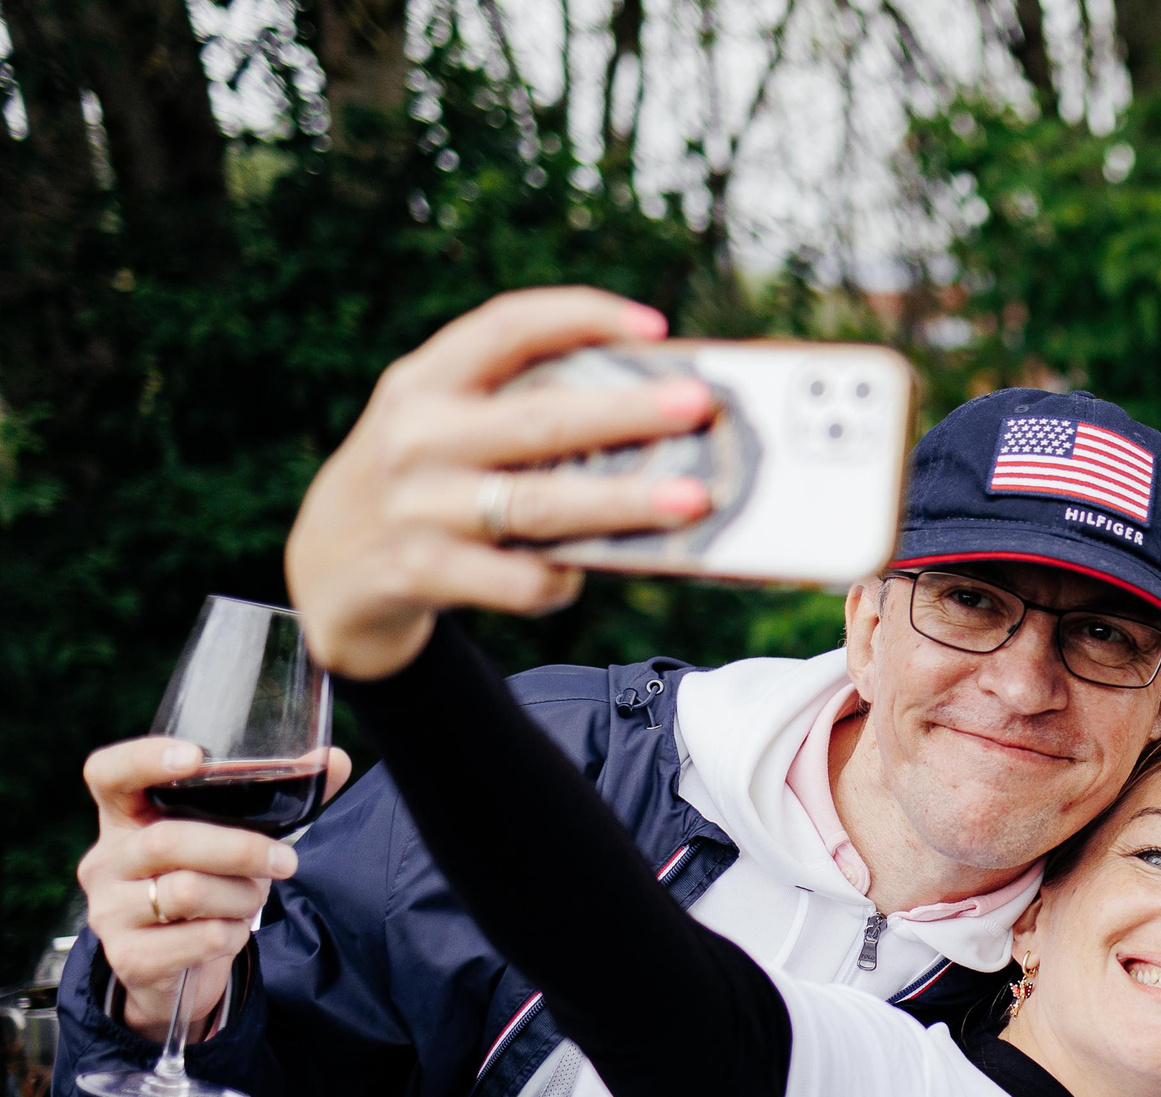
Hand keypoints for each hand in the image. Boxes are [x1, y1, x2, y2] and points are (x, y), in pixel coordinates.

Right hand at [77, 737, 354, 1035]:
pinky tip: (229, 934)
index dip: (144, 759)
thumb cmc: (210, 887)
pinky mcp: (129, 957)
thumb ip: (278, 801)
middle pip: (166, 841)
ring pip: (187, 892)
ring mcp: (109, 911)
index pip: (108, 774)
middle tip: (286, 862)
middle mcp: (106, 861)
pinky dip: (233, 936)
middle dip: (241, 850)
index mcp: (126, 819)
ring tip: (250, 902)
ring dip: (242, 898)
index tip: (196, 757)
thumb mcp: (234, 840)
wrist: (180, 972)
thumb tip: (334, 760)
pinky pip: (201, 939)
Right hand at [284, 286, 715, 680]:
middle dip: (627, 412)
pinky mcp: (421, 573)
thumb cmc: (421, 483)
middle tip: (698, 407)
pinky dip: (560, 579)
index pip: (507, 327)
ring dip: (622, 503)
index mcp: (423, 381)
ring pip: (540, 505)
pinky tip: (576, 573)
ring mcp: (416, 507)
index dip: (582, 316)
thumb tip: (648, 418)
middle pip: (540, 419)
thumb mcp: (441, 426)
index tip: (655, 327)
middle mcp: (415, 436)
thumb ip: (513, 410)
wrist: (325, 572)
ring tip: (691, 500)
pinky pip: (518, 580)